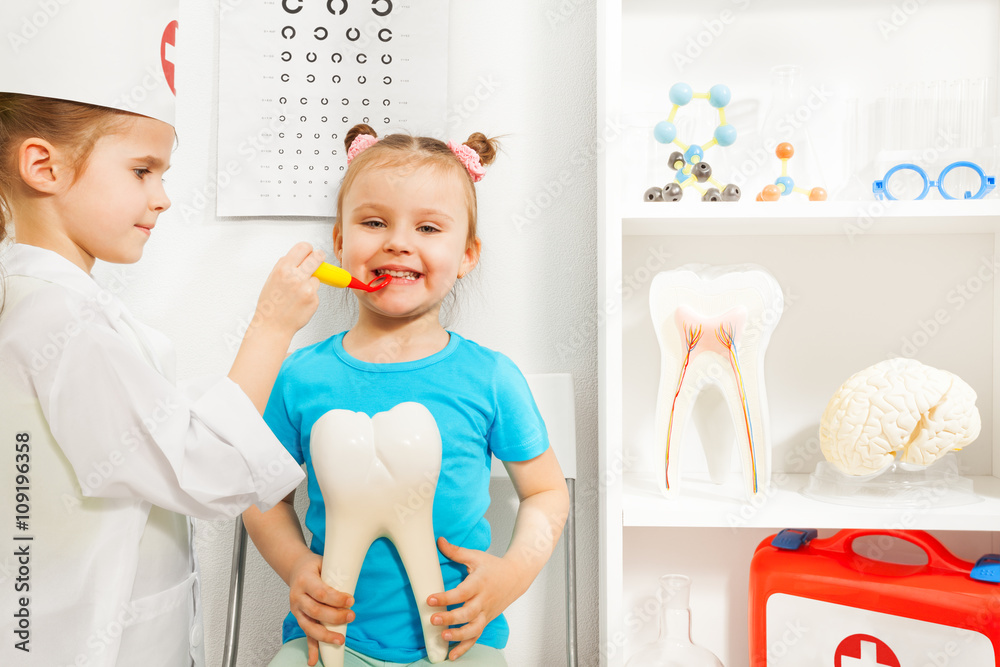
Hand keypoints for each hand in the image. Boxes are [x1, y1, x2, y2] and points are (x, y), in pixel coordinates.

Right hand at [251, 242, 324, 337]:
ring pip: (318, 276)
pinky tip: (300, 302)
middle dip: (319, 258)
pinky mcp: (314, 299)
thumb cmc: (271, 303)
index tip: (310, 253)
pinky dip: (311, 295)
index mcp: (283, 268)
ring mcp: (306, 288)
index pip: (303, 247)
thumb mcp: (273, 278)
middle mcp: (296, 276)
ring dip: (312, 281)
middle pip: (317, 257)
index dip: (308, 250)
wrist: (272, 326)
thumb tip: (302, 255)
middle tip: (318, 260)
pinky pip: (316, 291)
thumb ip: (287, 266)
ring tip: (298, 292)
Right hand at [288, 551, 354, 666]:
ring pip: (309, 626)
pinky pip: (305, 634)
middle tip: (352, 616)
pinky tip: (313, 661)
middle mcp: (297, 596)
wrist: (296, 569)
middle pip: (315, 611)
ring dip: (325, 635)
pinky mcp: (299, 618)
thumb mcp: (324, 563)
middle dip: (335, 617)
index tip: (351, 600)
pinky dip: (311, 648)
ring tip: (341, 640)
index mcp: (304, 580)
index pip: (320, 592)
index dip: (336, 598)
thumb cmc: (315, 567)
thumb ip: (336, 573)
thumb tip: (354, 582)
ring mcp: (296, 610)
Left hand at [427, 537, 525, 660]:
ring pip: (474, 628)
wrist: (516, 576)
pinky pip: (476, 636)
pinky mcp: (486, 621)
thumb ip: (456, 551)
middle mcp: (484, 600)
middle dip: (450, 618)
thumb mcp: (475, 556)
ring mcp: (486, 613)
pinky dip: (464, 647)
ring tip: (443, 636)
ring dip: (459, 635)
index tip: (430, 599)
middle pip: (468, 613)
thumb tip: (438, 541)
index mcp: (480, 583)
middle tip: (433, 619)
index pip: (462, 592)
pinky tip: (451, 655)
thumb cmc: (493, 566)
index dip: (446, 597)